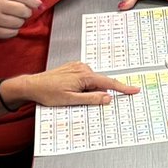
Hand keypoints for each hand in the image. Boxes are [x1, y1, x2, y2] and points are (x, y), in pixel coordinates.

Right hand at [0, 0, 42, 39]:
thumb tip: (33, 0)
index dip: (33, 1)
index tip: (39, 4)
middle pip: (23, 11)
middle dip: (26, 12)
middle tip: (21, 11)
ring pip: (19, 23)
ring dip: (19, 21)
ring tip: (11, 17)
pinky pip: (11, 33)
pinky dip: (13, 30)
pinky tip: (7, 25)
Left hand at [16, 61, 139, 107]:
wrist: (32, 85)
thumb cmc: (48, 93)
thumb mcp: (71, 100)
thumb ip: (91, 99)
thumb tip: (107, 98)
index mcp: (85, 76)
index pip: (109, 83)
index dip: (123, 88)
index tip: (134, 90)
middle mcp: (83, 68)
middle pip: (99, 83)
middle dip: (96, 93)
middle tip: (79, 100)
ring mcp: (78, 67)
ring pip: (92, 82)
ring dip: (87, 91)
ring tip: (69, 96)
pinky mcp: (73, 68)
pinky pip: (85, 79)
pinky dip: (83, 86)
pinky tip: (70, 91)